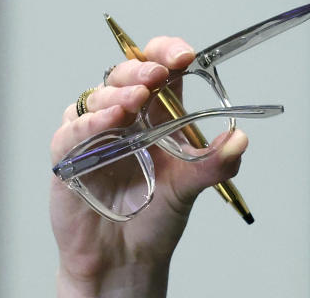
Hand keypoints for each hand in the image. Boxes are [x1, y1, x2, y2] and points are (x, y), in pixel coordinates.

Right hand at [49, 37, 248, 297]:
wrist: (126, 256)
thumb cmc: (157, 213)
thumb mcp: (192, 185)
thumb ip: (216, 163)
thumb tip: (240, 140)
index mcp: (159, 111)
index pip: (161, 65)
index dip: (168, 52)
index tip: (183, 55)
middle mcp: (126, 114)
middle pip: (127, 73)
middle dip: (142, 68)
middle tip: (157, 75)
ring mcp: (95, 132)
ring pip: (98, 96)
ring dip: (118, 93)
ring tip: (136, 100)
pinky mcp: (69, 155)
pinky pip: (72, 130)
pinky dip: (89, 123)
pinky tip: (109, 123)